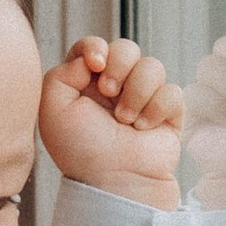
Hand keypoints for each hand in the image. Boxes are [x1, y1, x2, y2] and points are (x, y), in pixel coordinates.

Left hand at [42, 37, 183, 207]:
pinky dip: (156, 109)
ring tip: (125, 120)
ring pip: (152, 66)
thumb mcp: (53, 108)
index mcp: (86, 83)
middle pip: (126, 48)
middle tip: (109, 92)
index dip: (96, 47)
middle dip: (119, 66)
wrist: (113, 179)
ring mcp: (143, 98)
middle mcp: (115, 87)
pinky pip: (172, 91)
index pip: (94, 45)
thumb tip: (93, 57)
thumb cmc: (81, 149)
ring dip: (137, 92)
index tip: (95, 65)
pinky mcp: (168, 112)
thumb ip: (62, 72)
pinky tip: (143, 128)